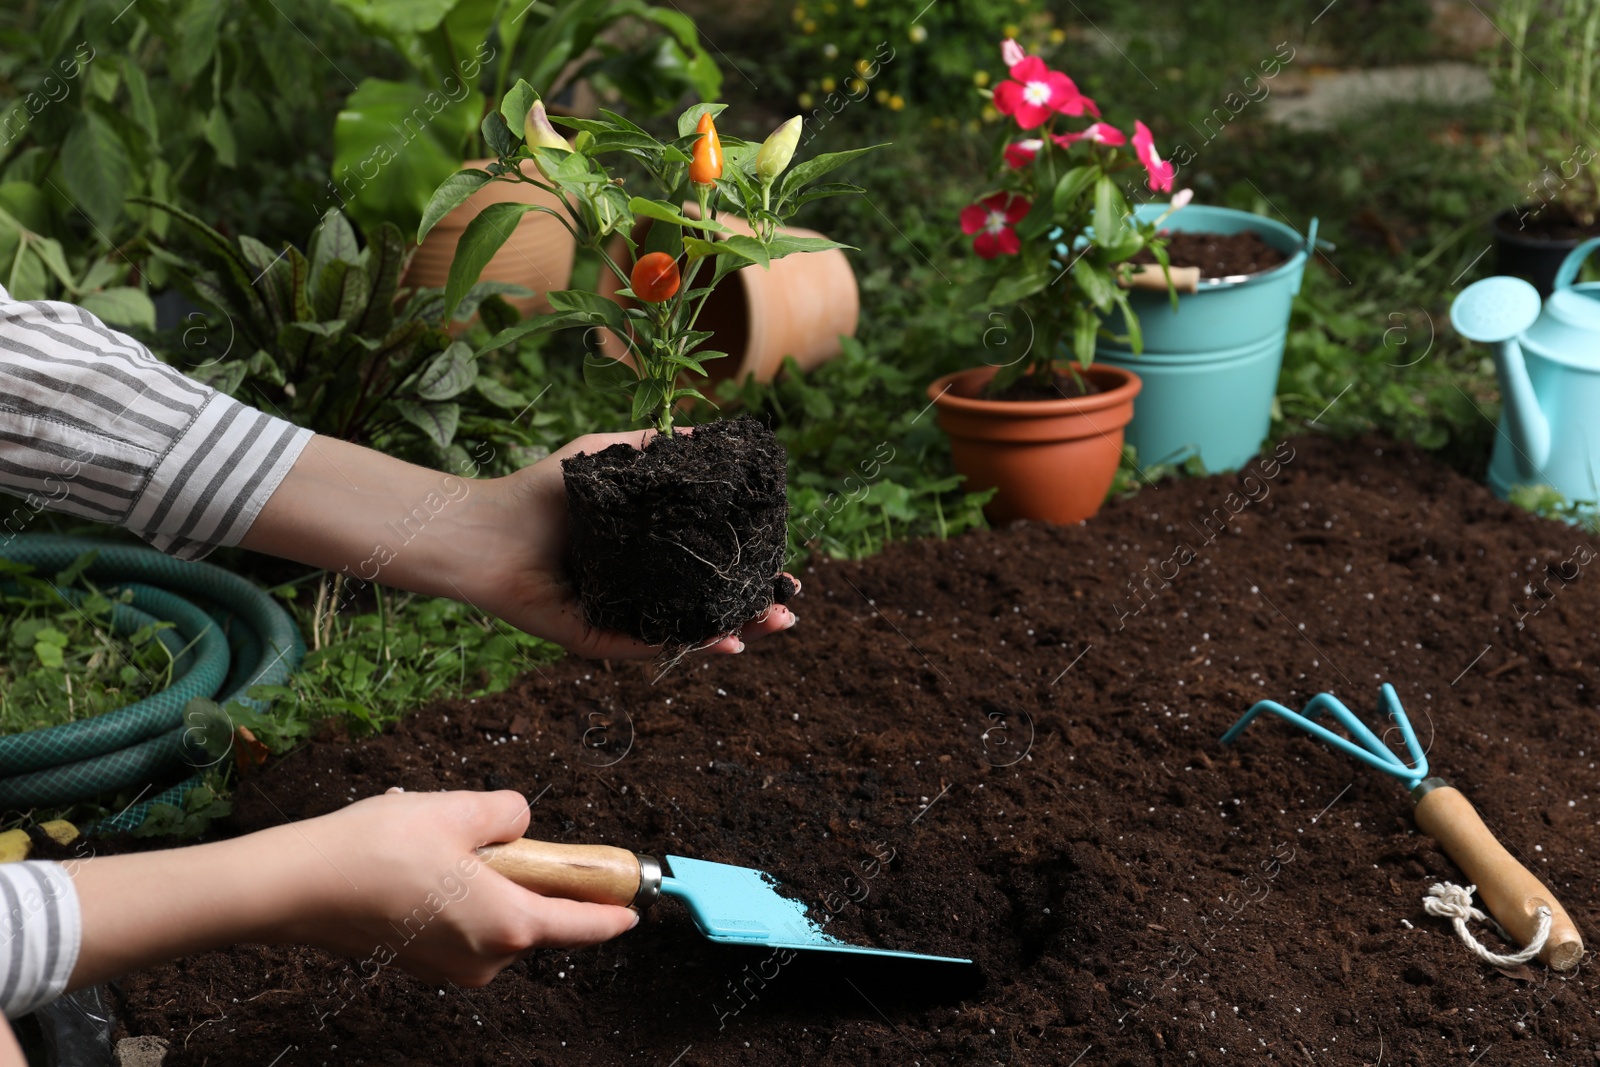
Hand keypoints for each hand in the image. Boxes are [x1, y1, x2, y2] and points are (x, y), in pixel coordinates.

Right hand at [281, 789, 636, 986]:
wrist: (297, 886)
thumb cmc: (377, 850)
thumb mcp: (459, 809)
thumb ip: (509, 812)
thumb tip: (520, 823)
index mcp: (509, 924)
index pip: (582, 926)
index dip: (613, 913)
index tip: (636, 908)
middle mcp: (486, 957)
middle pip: (533, 914)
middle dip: (525, 873)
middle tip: (490, 835)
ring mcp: (451, 966)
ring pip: (493, 916)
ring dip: (481, 879)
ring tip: (434, 842)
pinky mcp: (421, 963)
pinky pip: (459, 924)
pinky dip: (453, 894)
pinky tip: (413, 861)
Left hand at [461, 430, 800, 658]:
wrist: (484, 526)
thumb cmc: (540, 489)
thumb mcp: (610, 456)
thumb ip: (659, 448)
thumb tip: (715, 435)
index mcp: (647, 555)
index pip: (708, 567)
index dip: (749, 570)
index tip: (786, 568)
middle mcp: (640, 591)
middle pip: (709, 606)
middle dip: (755, 609)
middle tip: (790, 607)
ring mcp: (621, 618)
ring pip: (688, 632)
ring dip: (735, 631)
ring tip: (772, 624)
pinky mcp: (597, 639)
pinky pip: (651, 644)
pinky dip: (689, 643)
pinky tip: (722, 637)